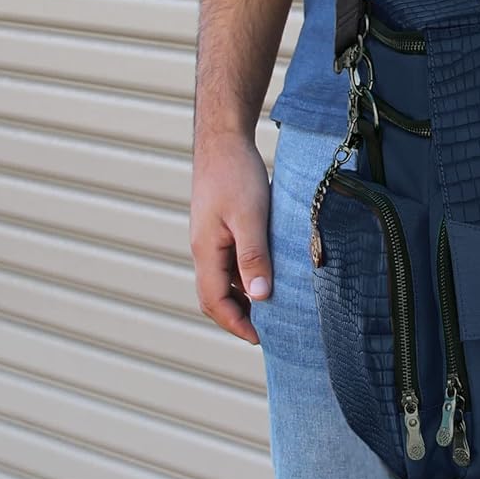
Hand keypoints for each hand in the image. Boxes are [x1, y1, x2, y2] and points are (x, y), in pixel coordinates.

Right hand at [189, 129, 273, 344]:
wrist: (223, 139)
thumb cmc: (236, 175)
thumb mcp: (249, 217)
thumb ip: (253, 257)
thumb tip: (260, 297)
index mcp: (206, 251)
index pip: (214, 303)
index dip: (236, 324)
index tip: (260, 338)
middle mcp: (205, 249)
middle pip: (215, 296)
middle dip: (238, 316)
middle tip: (269, 329)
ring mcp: (211, 238)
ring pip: (224, 279)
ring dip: (244, 296)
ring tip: (274, 306)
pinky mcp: (221, 226)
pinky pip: (232, 261)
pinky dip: (247, 274)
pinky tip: (269, 272)